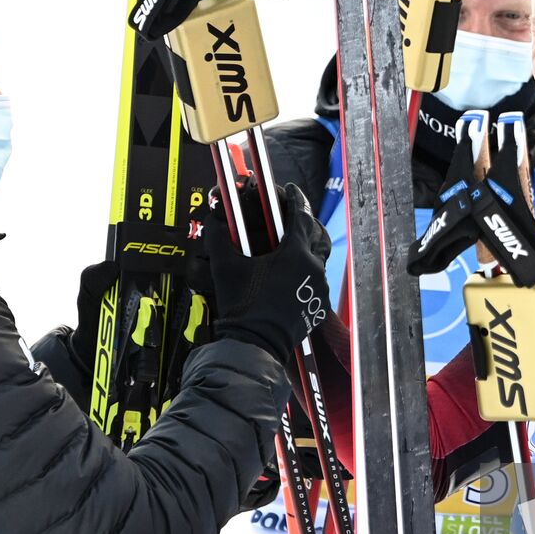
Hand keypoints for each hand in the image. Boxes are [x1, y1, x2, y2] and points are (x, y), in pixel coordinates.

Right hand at [205, 183, 331, 360]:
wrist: (254, 343)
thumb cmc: (242, 305)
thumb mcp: (225, 267)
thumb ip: (219, 236)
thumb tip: (213, 217)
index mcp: (295, 253)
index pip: (301, 215)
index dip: (295, 199)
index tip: (289, 190)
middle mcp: (313, 267)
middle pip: (317, 233)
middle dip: (306, 220)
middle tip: (292, 215)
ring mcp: (318, 287)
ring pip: (320, 256)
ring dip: (309, 245)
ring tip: (292, 242)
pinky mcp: (318, 305)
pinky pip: (318, 279)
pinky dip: (308, 269)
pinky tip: (293, 271)